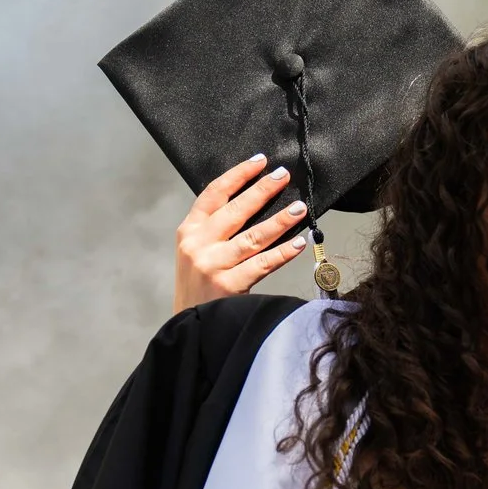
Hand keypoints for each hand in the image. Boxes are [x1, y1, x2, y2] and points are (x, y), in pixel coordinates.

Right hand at [174, 154, 309, 311]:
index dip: (237, 175)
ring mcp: (212, 265)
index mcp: (188, 231)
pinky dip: (283, 252)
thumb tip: (252, 203)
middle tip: (283, 176)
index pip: (213, 194)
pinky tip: (299, 243)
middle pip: (236, 210)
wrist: (189, 326)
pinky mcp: (228, 285)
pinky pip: (262, 263)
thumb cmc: (198, 287)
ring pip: (253, 236)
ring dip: (280, 220)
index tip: (259, 162)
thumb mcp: (195, 252)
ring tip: (299, 208)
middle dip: (262, 190)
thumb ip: (214, 230)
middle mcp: (198, 245)